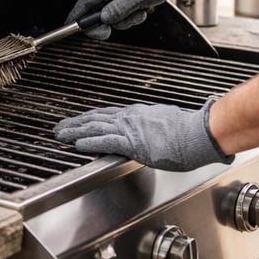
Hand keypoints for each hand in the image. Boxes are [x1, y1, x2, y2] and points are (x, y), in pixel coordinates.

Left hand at [53, 100, 230, 171]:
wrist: (198, 132)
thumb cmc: (188, 131)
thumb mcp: (167, 124)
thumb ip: (155, 128)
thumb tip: (155, 133)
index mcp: (138, 115)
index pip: (109, 115)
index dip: (91, 118)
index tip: (79, 120)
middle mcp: (131, 118)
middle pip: (97, 118)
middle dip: (77, 123)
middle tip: (61, 127)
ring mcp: (130, 129)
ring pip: (96, 127)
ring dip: (76, 131)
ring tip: (61, 134)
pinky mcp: (133, 142)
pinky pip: (106, 141)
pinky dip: (89, 141)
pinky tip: (77, 144)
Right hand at [68, 0, 212, 38]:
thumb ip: (118, 9)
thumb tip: (104, 18)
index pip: (86, 0)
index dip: (77, 14)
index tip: (71, 26)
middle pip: (101, 10)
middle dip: (111, 21)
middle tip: (118, 27)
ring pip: (116, 12)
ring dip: (128, 18)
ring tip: (142, 12)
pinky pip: (127, 8)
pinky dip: (136, 13)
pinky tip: (146, 7)